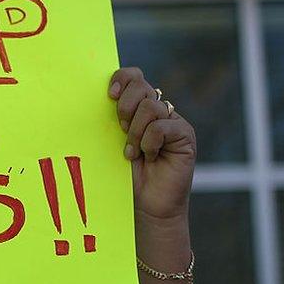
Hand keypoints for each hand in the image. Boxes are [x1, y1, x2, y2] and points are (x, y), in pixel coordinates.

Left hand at [109, 68, 196, 225]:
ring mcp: (172, 122)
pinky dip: (150, 141)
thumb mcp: (111, 144)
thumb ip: (110, 120)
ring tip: (132, 151)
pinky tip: (149, 156)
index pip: (133, 77)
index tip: (108, 95)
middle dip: (124, 106)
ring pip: (150, 106)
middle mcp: (157, 110)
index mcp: (137, 108)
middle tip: (120, 129)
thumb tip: (99, 97)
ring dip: (135, 130)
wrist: (145, 207)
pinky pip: (163, 126)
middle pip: (141, 85)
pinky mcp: (185, 136)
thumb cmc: (123, 177)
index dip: (121, 79)